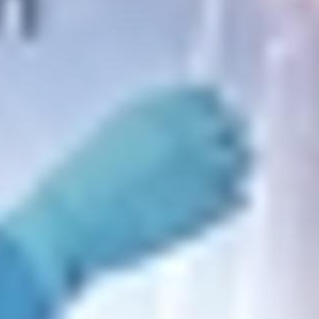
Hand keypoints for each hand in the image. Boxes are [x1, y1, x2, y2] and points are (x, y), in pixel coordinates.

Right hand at [4, 84, 252, 297]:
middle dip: (229, 136)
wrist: (73, 222)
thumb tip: (183, 131)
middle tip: (221, 151)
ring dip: (235, 166)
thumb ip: (157, 126)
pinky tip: (214, 205)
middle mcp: (189, 131)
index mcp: (164, 107)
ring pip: (246, 159)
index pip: (209, 96)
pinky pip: (241, 197)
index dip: (210, 112)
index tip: (210, 123)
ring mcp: (204, 168)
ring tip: (219, 179)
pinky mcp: (208, 208)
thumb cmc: (83, 183)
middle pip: (235, 123)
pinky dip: (231, 200)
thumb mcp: (119, 134)